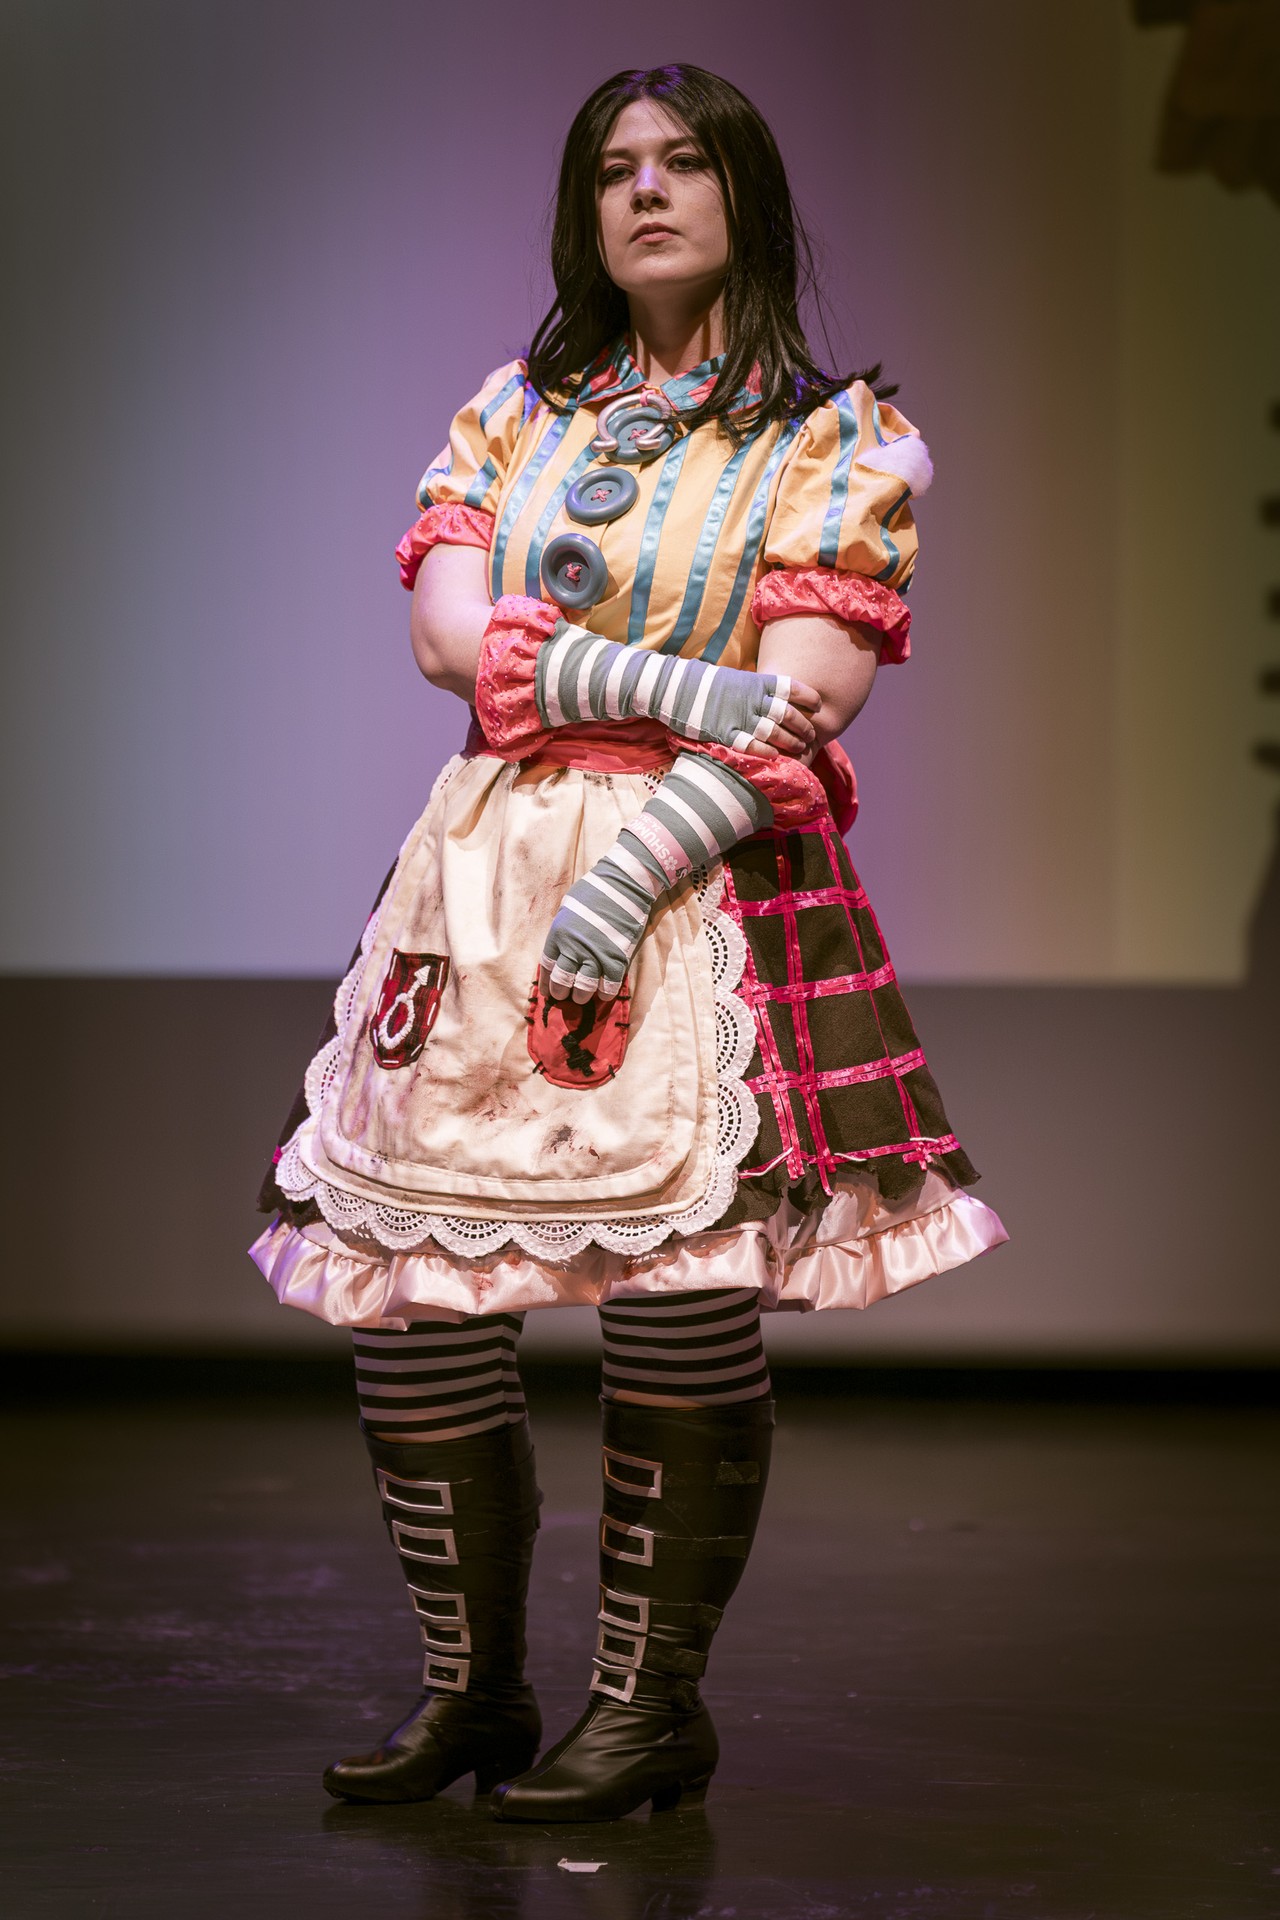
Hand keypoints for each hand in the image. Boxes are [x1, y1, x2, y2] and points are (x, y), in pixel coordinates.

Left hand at [538, 848, 658, 1002]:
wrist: (624, 885)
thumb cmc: (594, 892)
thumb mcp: (568, 908)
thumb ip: (563, 931)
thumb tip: (561, 949)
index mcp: (558, 934)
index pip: (547, 967)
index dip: (547, 982)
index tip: (549, 991)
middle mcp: (573, 948)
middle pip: (562, 981)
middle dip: (562, 992)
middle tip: (566, 996)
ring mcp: (595, 955)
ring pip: (583, 988)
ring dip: (582, 996)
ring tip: (583, 996)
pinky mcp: (616, 958)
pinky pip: (608, 985)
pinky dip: (605, 993)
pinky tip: (603, 993)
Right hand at [679, 665, 820, 759]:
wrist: (676, 688)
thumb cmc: (706, 683)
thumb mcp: (736, 678)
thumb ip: (756, 688)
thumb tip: (775, 696)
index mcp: (756, 682)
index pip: (792, 688)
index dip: (809, 697)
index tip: (818, 705)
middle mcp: (752, 699)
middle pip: (789, 714)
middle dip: (804, 726)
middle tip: (811, 735)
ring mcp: (739, 716)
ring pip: (775, 732)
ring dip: (791, 742)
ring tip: (800, 748)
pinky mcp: (725, 732)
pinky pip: (752, 745)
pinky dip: (767, 752)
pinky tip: (776, 757)